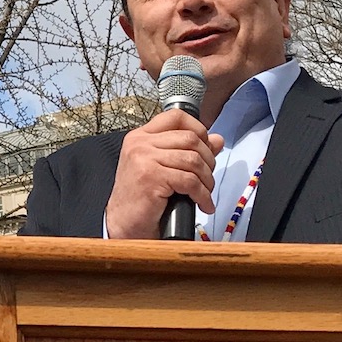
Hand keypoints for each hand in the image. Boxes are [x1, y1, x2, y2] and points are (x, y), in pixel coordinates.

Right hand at [104, 109, 223, 238]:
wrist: (124, 224)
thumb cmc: (141, 198)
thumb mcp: (164, 167)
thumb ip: (188, 150)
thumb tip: (217, 140)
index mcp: (141, 137)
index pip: (176, 117)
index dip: (198, 129)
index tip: (206, 148)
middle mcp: (140, 144)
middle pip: (190, 138)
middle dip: (208, 159)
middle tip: (207, 177)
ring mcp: (144, 159)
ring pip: (193, 160)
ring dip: (207, 180)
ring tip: (205, 193)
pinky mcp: (151, 177)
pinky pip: (190, 181)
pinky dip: (202, 195)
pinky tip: (203, 204)